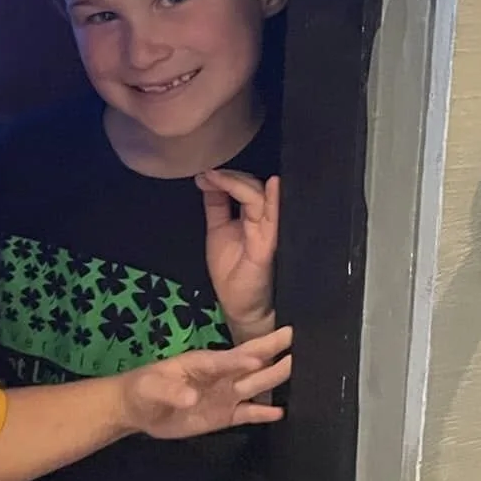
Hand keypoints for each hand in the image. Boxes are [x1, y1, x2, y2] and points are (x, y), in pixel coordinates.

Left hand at [120, 327, 290, 439]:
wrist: (138, 410)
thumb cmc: (144, 388)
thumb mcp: (151, 387)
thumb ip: (171, 391)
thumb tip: (193, 398)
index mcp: (202, 363)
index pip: (227, 359)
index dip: (242, 359)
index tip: (261, 358)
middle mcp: (220, 375)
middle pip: (251, 362)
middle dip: (274, 351)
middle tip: (299, 339)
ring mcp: (224, 395)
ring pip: (256, 384)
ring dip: (276, 377)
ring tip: (301, 368)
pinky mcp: (224, 415)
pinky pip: (248, 413)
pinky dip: (265, 413)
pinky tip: (283, 411)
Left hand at [198, 169, 279, 338]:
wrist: (241, 307)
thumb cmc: (232, 272)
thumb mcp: (218, 230)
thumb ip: (216, 205)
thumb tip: (206, 178)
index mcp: (252, 216)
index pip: (246, 186)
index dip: (229, 176)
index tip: (206, 173)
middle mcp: (263, 222)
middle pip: (255, 188)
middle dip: (232, 177)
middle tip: (209, 174)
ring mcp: (268, 234)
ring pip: (262, 199)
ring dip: (240, 184)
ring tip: (217, 177)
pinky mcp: (268, 248)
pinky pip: (274, 221)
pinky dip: (274, 202)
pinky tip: (272, 186)